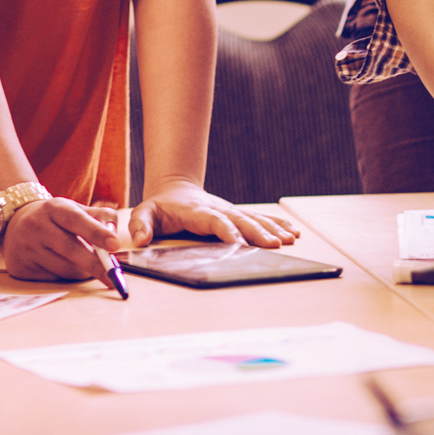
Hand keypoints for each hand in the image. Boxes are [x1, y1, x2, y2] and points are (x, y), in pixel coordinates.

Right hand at [0, 198, 123, 282]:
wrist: (15, 224)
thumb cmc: (55, 219)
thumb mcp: (75, 209)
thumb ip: (100, 217)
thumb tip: (114, 235)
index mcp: (53, 208)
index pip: (76, 220)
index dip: (97, 233)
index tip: (115, 245)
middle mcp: (36, 226)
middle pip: (70, 249)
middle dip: (96, 264)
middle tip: (114, 275)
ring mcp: (26, 247)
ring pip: (64, 269)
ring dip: (82, 272)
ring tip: (86, 265)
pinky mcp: (21, 267)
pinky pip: (53, 279)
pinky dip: (66, 277)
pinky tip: (64, 267)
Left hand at [128, 180, 297, 249]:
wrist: (175, 189)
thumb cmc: (160, 207)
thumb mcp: (144, 213)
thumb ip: (141, 225)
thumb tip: (140, 240)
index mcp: (198, 211)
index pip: (215, 221)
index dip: (228, 231)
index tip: (240, 244)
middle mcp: (219, 209)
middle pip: (242, 220)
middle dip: (259, 232)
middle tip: (274, 245)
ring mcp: (231, 210)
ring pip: (255, 218)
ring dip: (273, 228)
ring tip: (290, 239)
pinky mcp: (239, 214)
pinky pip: (261, 218)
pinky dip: (277, 223)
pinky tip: (293, 231)